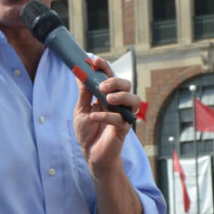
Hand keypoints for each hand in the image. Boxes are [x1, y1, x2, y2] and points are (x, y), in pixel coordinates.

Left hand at [73, 55, 138, 176]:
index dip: (103, 67)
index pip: (109, 76)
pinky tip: (94, 117)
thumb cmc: (87, 132)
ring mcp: (123, 115)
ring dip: (121, 96)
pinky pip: (120, 119)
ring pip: (133, 99)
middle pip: (126, 84)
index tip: (93, 60)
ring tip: (108, 99)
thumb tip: (79, 72)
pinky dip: (107, 116)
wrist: (91, 153)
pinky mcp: (123, 128)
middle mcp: (118, 103)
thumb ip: (84, 92)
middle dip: (115, 81)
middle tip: (102, 86)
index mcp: (107, 95)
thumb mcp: (81, 109)